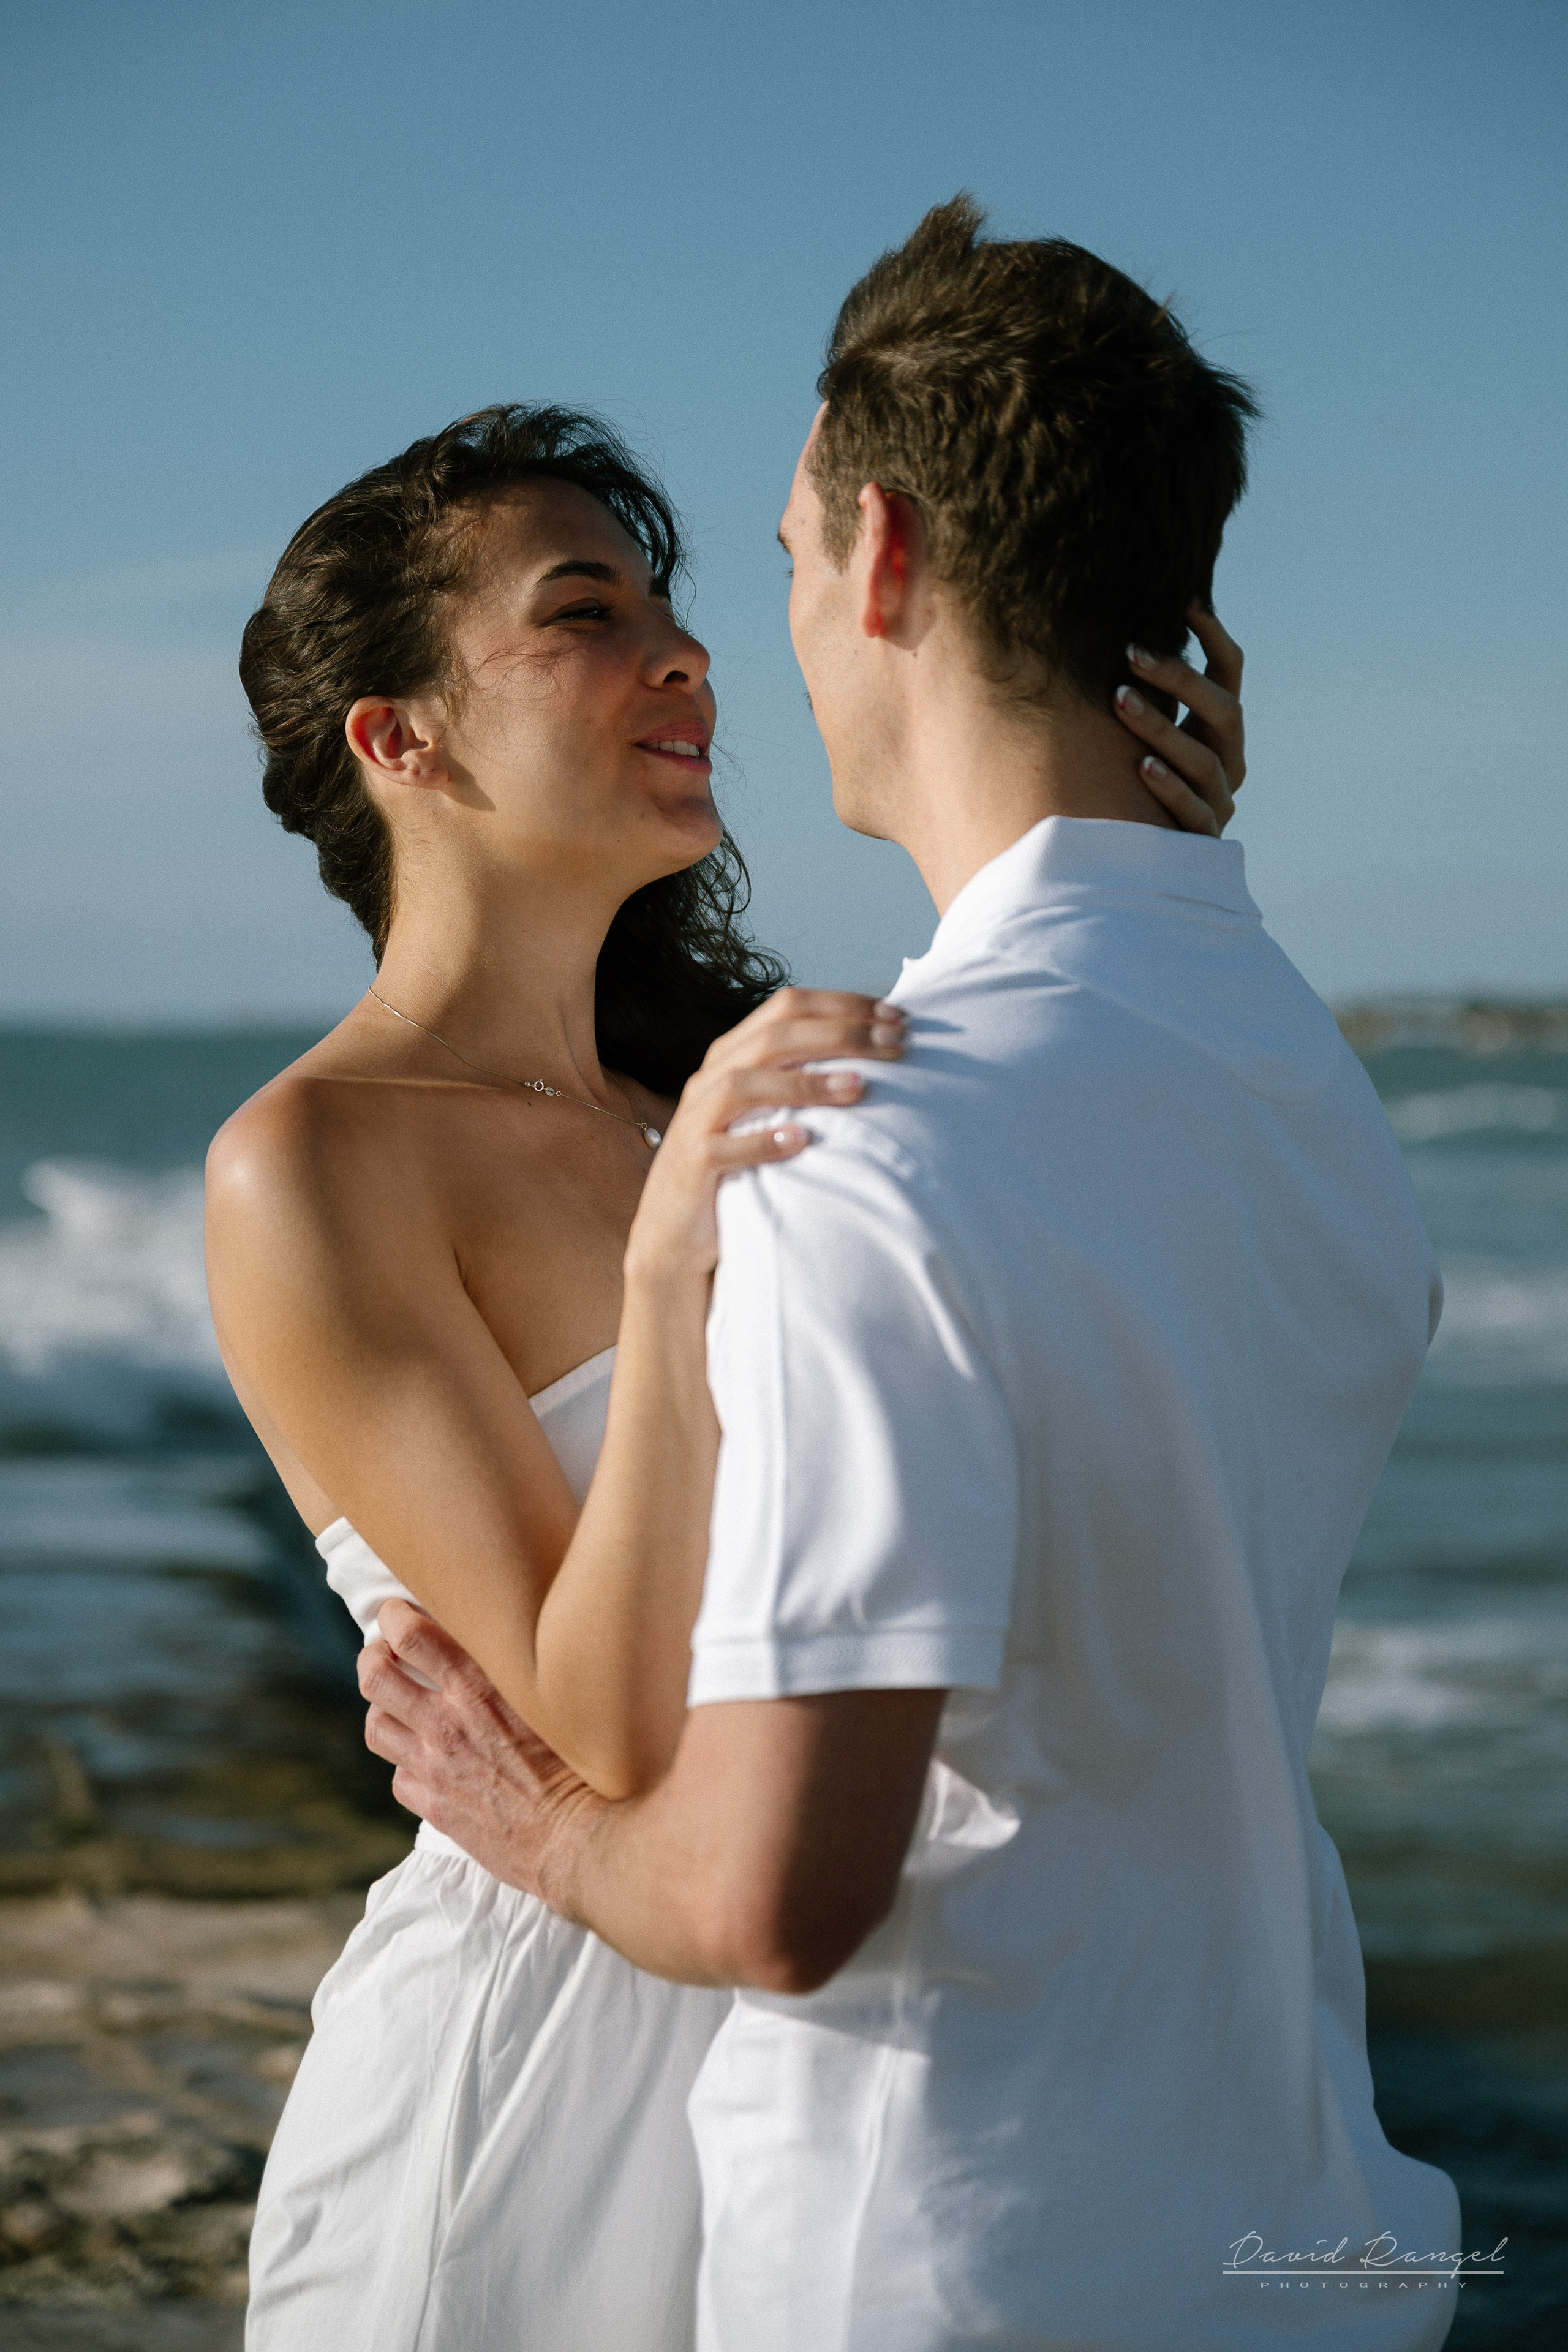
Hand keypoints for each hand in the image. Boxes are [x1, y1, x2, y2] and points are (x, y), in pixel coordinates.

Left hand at [360, 1598, 604, 1908]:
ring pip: (376, 1726)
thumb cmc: (583, 1763)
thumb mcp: (551, 1699)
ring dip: (382, 1709)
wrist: (579, 1838)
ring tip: (396, 1705)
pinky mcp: (437, 1808)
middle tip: (384, 1654)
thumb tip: (510, 1641)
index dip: (394, 1618)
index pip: (411, 1635)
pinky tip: (424, 1760)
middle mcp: (449, 1722)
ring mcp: (437, 1767)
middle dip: (373, 1658)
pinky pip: (398, 1778)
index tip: (397, 1614)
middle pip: (376, 1677)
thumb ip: (519, 1671)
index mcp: (480, 1687)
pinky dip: (405, 1764)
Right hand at [624, 986, 905, 1285]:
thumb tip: (877, 1055)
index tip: (896, 1017)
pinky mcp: (691, 1164)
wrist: (676, 1235)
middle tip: (895, 1045)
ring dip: (806, 1083)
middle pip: (774, 1035)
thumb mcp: (770, 1113)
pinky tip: (802, 1141)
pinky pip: (722, 1147)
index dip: (844, 1005)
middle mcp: (711, 1077)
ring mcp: (696, 1120)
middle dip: (840, 1033)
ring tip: (859, 1088)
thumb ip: (804, 1080)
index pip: (788, 1006)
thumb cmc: (740, 1168)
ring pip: (744, 1084)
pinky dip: (762, 1141)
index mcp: (733, 1054)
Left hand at [1113, 604, 1244, 836]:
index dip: (1212, 635)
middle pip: (1224, 711)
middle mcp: (1230, 761)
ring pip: (1203, 761)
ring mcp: (1219, 802)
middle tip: (1132, 653)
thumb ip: (1142, 690)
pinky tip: (1140, 767)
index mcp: (1221, 729)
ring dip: (1162, 727)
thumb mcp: (1143, 729)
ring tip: (1119, 700)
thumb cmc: (1132, 780)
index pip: (1230, 672)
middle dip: (1181, 679)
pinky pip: (1192, 812)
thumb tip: (1107, 627)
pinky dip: (1168, 788)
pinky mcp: (1200, 840)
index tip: (1184, 600)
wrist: (1144, 862)